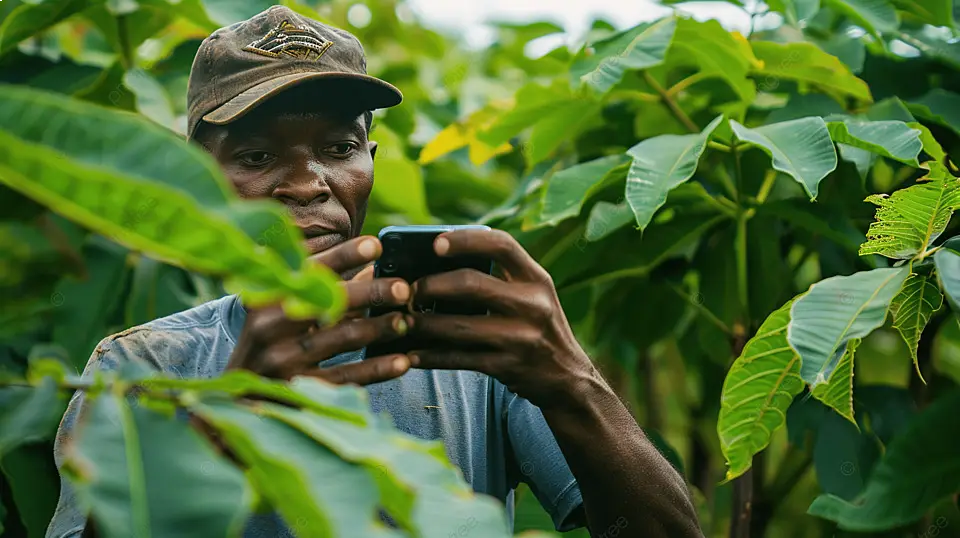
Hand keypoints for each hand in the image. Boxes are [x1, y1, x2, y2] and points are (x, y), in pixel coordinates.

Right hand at [227, 236, 414, 385]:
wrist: (234, 398)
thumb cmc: (270, 341)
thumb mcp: (281, 310)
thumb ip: (320, 288)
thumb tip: (372, 270)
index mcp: (267, 296)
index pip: (311, 268)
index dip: (344, 255)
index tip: (376, 245)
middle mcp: (270, 325)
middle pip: (329, 301)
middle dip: (371, 292)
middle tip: (405, 288)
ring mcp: (283, 359)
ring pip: (342, 337)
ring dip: (380, 328)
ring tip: (407, 321)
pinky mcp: (299, 389)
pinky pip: (346, 375)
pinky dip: (377, 368)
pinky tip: (403, 361)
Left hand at [406, 229, 599, 409]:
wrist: (567, 376)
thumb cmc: (536, 326)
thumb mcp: (532, 294)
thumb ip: (500, 276)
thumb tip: (437, 262)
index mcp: (537, 278)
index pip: (501, 245)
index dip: (466, 240)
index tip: (436, 243)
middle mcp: (533, 304)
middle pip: (472, 284)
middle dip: (432, 286)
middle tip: (409, 290)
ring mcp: (521, 338)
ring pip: (459, 327)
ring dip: (424, 324)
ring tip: (403, 321)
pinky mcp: (508, 367)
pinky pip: (460, 359)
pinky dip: (431, 357)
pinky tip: (412, 355)